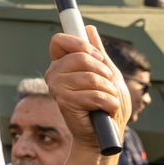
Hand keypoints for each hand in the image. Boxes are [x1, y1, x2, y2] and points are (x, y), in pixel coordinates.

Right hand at [44, 25, 129, 152]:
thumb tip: (89, 29)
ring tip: (107, 102)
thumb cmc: (106, 106)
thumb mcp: (108, 74)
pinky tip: (105, 111)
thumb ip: (98, 53)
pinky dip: (109, 104)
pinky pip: (95, 95)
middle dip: (104, 72)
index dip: (80, 44)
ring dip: (109, 91)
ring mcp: (56, 87)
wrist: (104, 135)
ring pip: (92, 77)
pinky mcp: (64, 102)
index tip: (96, 56)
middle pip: (82, 57)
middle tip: (107, 86)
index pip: (59, 40)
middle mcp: (54, 74)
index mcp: (62, 64)